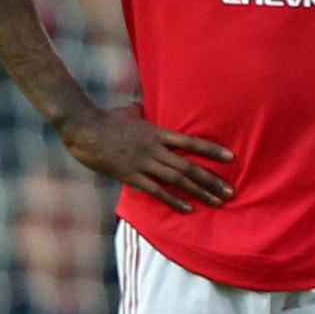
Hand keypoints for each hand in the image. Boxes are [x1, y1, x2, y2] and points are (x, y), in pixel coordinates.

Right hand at [66, 107, 232, 209]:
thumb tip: (142, 104)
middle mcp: (155, 149)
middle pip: (189, 166)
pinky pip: (156, 190)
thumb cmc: (105, 118)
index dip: (212, 151)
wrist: (82, 128)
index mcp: (158, 133)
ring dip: (199, 192)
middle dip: (211, 180)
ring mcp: (143, 163)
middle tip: (231, 192)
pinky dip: (173, 200)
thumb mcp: (129, 111)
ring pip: (177, 179)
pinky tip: (188, 209)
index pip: (192, 143)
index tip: (231, 158)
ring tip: (217, 202)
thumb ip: (141, 111)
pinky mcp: (129, 175)